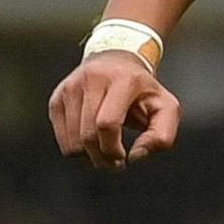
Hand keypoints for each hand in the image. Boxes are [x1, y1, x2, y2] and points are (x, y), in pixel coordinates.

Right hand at [48, 50, 180, 170]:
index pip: (107, 123)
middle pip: (87, 135)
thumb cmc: (143, 90)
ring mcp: (71, 87)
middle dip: (101, 157)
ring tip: (104, 151)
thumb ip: (162, 135)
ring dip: (88, 156)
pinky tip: (92, 141)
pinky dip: (76, 148)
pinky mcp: (57, 97)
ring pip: (72, 141)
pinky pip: (61, 138)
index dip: (113, 148)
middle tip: (114, 162)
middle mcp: (93, 78)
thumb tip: (136, 156)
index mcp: (123, 79)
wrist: (118, 62)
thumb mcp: (165, 107)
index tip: (124, 156)